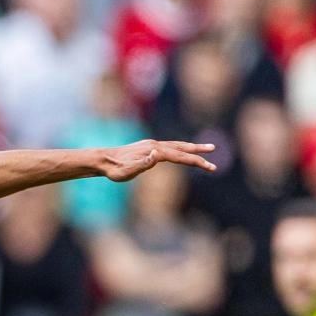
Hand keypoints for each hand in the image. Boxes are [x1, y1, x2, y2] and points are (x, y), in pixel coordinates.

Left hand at [98, 140, 216, 182]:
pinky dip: (179, 148)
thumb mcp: (127, 171)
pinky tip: (181, 151)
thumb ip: (143, 164)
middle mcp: (155, 145)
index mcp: (154, 152)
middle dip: (198, 151)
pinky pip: (168, 146)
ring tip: (204, 148)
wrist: (102, 160)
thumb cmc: (115, 170)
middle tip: (213, 151)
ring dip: (191, 147)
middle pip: (181, 148)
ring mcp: (151, 145)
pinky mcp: (147, 147)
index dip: (196, 162)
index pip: (181, 157)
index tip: (210, 166)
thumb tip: (156, 155)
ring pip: (176, 145)